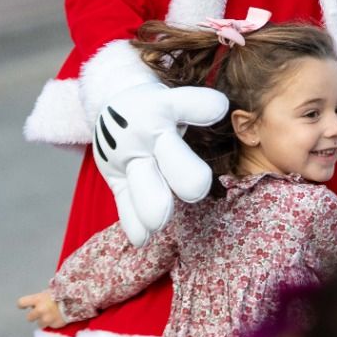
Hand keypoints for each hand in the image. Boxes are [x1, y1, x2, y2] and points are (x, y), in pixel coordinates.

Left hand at [17, 290, 67, 328]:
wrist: (76, 299)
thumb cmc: (63, 292)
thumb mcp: (50, 290)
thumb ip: (42, 297)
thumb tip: (37, 301)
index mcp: (38, 299)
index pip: (21, 303)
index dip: (22, 305)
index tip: (24, 306)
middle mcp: (40, 310)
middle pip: (29, 318)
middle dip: (34, 315)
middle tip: (41, 312)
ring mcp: (47, 319)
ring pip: (40, 324)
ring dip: (44, 320)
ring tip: (51, 315)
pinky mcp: (54, 326)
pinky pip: (50, 326)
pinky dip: (53, 323)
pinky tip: (58, 317)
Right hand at [94, 81, 229, 245]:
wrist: (111, 106)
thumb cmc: (156, 106)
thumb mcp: (173, 98)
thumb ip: (198, 108)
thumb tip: (225, 111)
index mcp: (165, 107)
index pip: (188, 104)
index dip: (205, 107)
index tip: (219, 108)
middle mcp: (146, 132)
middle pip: (170, 157)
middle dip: (187, 176)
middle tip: (197, 189)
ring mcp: (128, 157)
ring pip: (144, 187)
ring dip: (155, 207)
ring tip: (160, 220)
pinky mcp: (116, 179)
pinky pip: (124, 204)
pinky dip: (135, 223)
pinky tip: (144, 238)